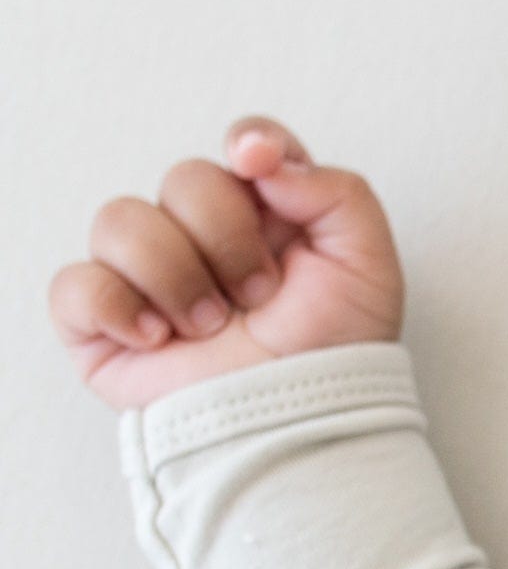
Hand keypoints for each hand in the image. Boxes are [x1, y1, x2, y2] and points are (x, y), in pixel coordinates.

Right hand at [49, 119, 402, 410]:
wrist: (303, 426)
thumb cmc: (337, 356)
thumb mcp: (369, 268)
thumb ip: (338, 192)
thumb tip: (262, 157)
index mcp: (269, 217)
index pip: (247, 145)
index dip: (250, 142)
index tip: (256, 163)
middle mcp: (205, 236)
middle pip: (186, 178)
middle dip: (227, 238)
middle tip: (262, 296)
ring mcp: (149, 277)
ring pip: (121, 220)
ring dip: (176, 277)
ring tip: (214, 329)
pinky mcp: (104, 321)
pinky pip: (76, 283)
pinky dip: (116, 308)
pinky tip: (160, 340)